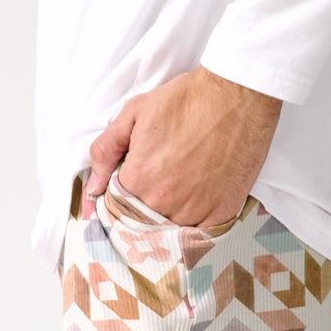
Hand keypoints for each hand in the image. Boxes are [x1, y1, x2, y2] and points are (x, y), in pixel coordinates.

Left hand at [84, 67, 281, 228]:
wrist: (237, 94)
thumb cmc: (186, 100)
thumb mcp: (134, 113)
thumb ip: (106, 151)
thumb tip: (94, 187)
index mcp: (138, 179)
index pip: (117, 207)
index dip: (121, 198)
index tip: (132, 188)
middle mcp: (163, 201)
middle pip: (143, 222)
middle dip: (143, 210)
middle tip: (159, 185)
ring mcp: (194, 211)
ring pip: (170, 231)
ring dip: (169, 218)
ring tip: (179, 191)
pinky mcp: (220, 214)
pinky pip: (199, 235)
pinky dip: (195, 225)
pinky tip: (197, 203)